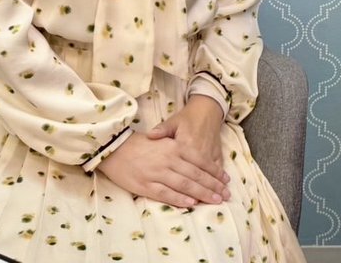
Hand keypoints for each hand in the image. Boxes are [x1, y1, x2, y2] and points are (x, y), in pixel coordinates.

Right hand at [96, 129, 229, 207]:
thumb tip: (201, 159)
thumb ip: (181, 148)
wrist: (114, 148)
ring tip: (215, 200)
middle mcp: (169, 159)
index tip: (225, 179)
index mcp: (174, 147)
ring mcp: (158, 173)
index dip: (214, 171)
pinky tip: (191, 203)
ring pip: (185, 185)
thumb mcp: (164, 138)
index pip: (200, 160)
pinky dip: (180, 199)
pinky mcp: (146, 185)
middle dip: (213, 185)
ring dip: (202, 194)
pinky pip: (166, 194)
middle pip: (196, 175)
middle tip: (225, 194)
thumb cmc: (141, 143)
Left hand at [146, 94, 229, 195]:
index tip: (193, 198)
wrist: (205, 109)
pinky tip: (225, 184)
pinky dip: (221, 174)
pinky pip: (219, 164)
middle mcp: (199, 150)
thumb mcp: (172, 122)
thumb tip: (149, 135)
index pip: (186, 169)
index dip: (189, 184)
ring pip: (212, 171)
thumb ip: (161, 130)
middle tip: (213, 203)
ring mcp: (210, 150)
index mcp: (185, 145)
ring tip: (222, 197)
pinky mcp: (217, 149)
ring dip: (217, 184)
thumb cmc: (186, 118)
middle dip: (208, 189)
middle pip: (202, 174)